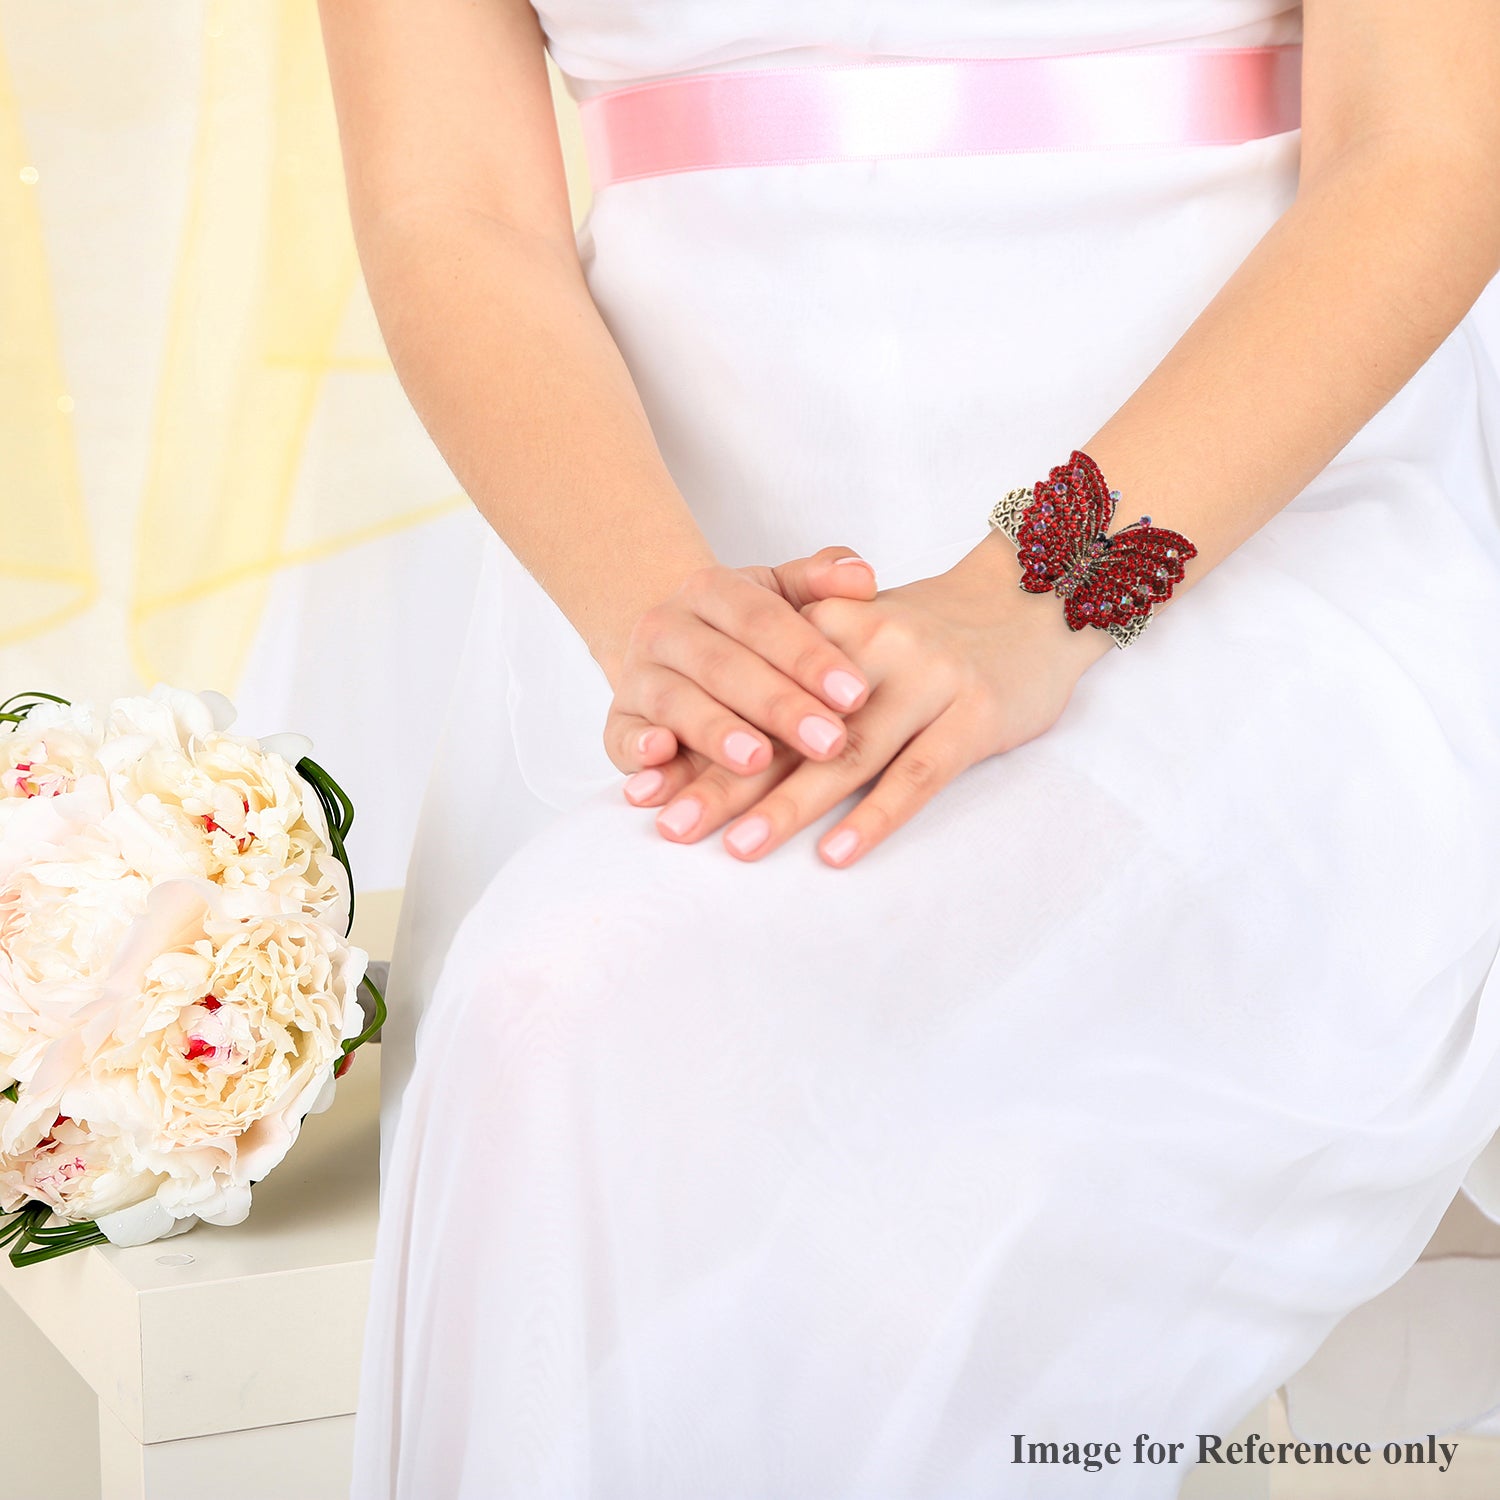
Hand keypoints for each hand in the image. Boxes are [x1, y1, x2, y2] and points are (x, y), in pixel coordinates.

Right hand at [602, 547, 880, 793]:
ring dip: (716, 733)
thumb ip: (820, 583)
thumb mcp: (783, 596)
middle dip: (778, 706)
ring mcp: (637, 676)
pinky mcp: (617, 723)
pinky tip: (662, 759)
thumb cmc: (747, 630)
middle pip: (723, 666)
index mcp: (711, 589)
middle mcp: (666, 627)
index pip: (763, 620)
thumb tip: (863, 576)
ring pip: (676, 702)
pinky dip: (638, 751)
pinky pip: (621, 738)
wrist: (674, 647)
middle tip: (830, 742)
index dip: (809, 657)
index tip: (857, 694)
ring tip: (758, 761)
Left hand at [631, 531, 1114, 863]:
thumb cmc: (931, 636)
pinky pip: (917, 774)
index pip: (751, 696)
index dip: (698, 746)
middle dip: (722, 780)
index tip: (645, 793)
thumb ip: (795, 683)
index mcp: (831, 627)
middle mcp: (872, 648)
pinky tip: (836, 854)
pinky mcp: (975, 714)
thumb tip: (714, 749)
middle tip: (671, 829)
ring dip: (787, 804)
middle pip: (785, 727)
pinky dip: (874, 816)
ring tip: (737, 848)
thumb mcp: (858, 635)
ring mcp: (927, 681)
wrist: (1034, 599)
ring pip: (845, 753)